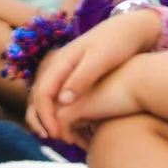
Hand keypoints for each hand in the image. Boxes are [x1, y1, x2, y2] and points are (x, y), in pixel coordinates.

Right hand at [27, 12, 160, 139]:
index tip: (56, 134)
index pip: (43, 92)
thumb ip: (81, 79)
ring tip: (61, 136)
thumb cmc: (117, 43)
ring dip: (48, 117)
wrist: (129, 28)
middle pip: (38, 96)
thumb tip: (62, 101)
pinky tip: (72, 124)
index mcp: (60, 61)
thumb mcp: (100, 60)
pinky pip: (58, 95)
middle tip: (55, 139)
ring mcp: (64, 70)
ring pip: (46, 97)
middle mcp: (57, 66)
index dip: (46, 115)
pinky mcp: (73, 75)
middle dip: (42, 120)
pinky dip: (59, 111)